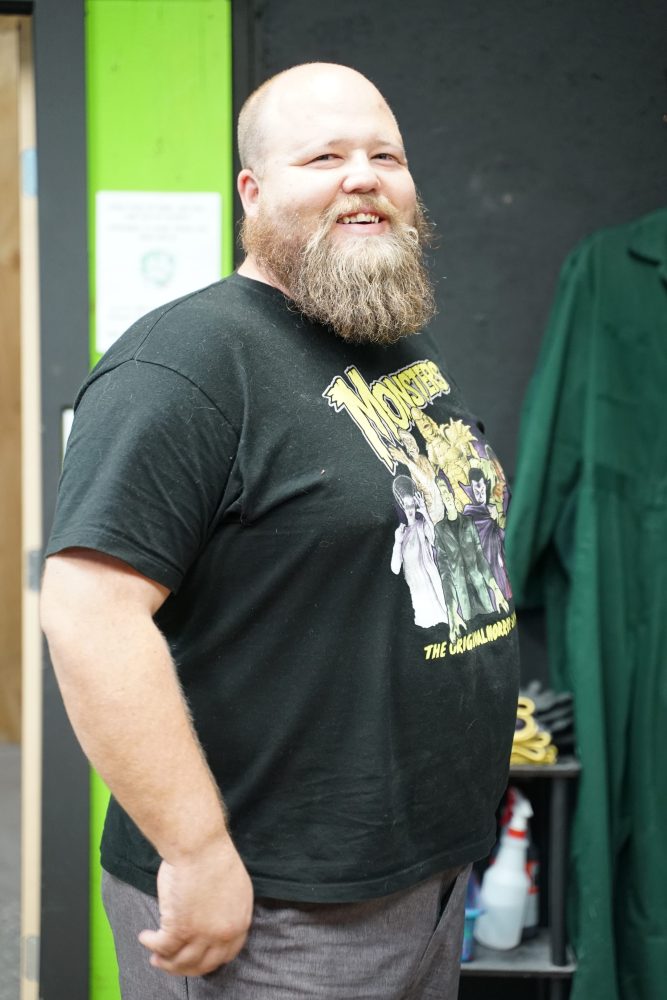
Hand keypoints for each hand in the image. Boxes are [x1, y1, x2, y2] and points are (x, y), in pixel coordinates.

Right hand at [138, 837, 253, 975]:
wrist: (200, 845)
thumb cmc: (212, 854)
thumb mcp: (232, 885)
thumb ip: (225, 907)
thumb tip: (209, 917)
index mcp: (240, 919)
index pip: (227, 954)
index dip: (209, 959)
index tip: (196, 958)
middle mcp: (225, 932)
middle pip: (204, 964)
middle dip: (186, 967)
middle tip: (170, 962)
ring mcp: (203, 934)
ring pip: (183, 962)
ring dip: (166, 961)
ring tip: (155, 955)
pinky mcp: (180, 929)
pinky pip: (162, 948)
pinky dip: (151, 945)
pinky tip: (145, 937)